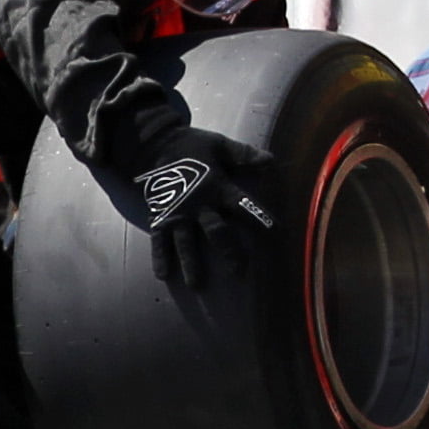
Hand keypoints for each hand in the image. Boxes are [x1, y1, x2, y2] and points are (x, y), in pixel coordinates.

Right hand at [112, 122, 275, 285]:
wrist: (152, 143)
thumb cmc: (191, 145)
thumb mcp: (219, 145)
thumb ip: (244, 155)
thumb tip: (271, 160)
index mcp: (217, 186)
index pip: (242, 205)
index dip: (259, 218)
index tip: (276, 232)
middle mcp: (198, 204)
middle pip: (216, 231)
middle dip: (229, 252)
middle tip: (239, 272)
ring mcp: (177, 212)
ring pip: (186, 242)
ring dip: (191, 263)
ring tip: (196, 285)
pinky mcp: (159, 216)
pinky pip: (159, 239)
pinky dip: (160, 257)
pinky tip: (162, 275)